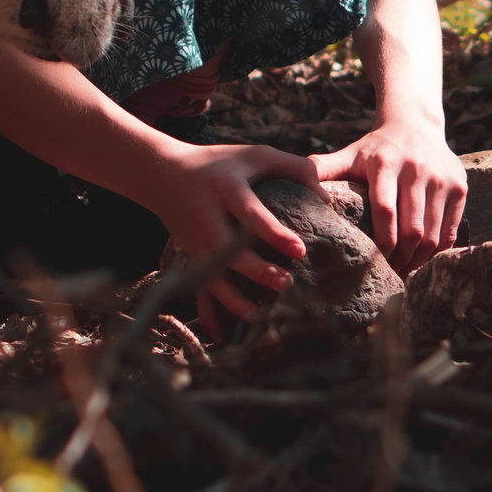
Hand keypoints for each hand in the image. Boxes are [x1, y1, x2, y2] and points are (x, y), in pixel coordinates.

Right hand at [143, 142, 318, 330]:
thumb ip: (294, 168)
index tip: (299, 250)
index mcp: (226, 189)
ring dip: (236, 302)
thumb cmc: (222, 163)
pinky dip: (208, 314)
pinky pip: (198, 290)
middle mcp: (207, 218)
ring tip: (263, 318)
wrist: (164, 174)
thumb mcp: (256, 155)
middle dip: (256, 272)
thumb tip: (327, 198)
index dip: (273, 233)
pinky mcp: (191, 258)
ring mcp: (195, 242)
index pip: (250, 214)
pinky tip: (224, 336)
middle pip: (228, 252)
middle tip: (286, 285)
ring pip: (213, 278)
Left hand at [312, 117, 466, 270]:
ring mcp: (443, 179)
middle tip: (387, 274)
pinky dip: (437, 251)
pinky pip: (450, 230)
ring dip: (418, 260)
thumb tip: (289, 186)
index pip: (386, 211)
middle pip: (412, 229)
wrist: (416, 125)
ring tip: (403, 271)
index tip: (370, 264)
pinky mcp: (461, 186)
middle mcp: (418, 169)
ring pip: (433, 234)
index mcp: (386, 163)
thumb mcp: (349, 154)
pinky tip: (421, 259)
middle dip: (399, 259)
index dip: (381, 243)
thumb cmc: (376, 148)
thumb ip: (322, 170)